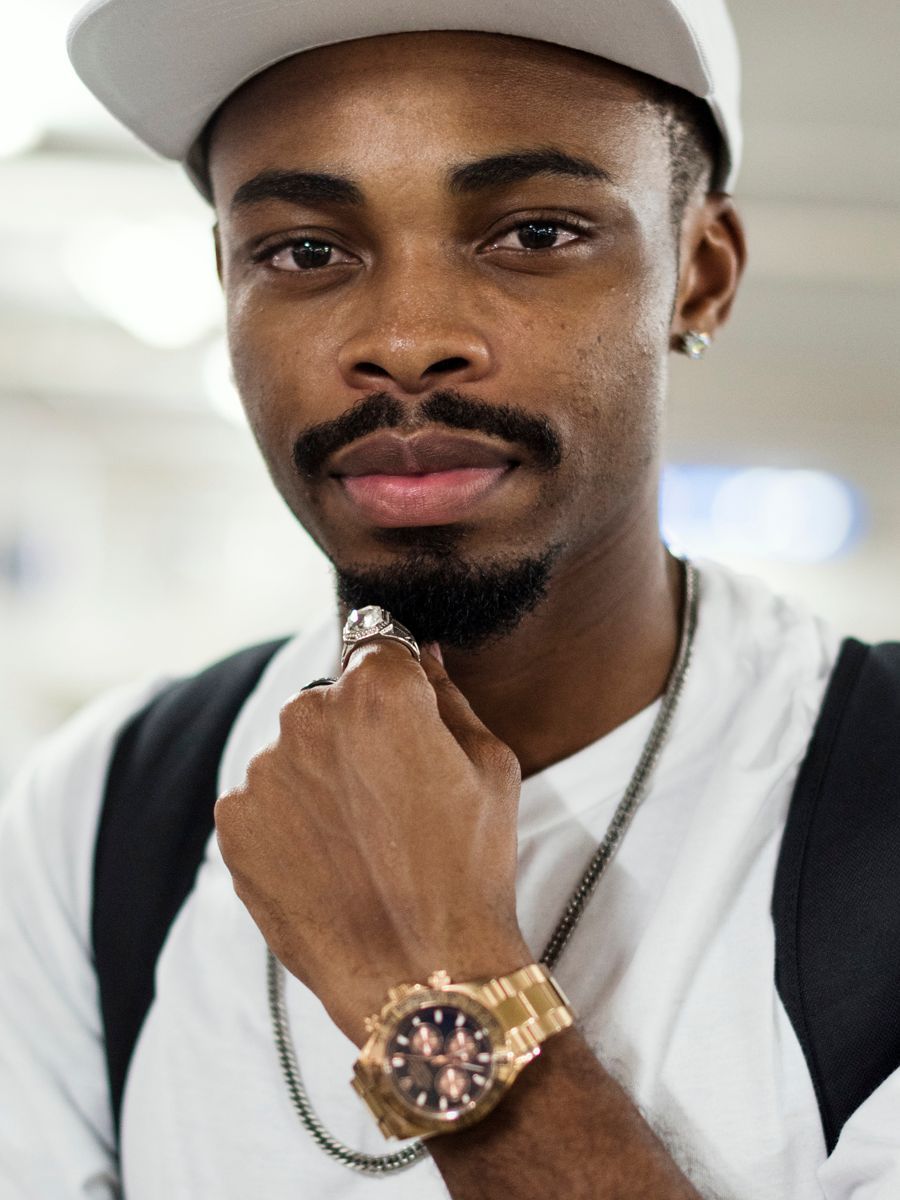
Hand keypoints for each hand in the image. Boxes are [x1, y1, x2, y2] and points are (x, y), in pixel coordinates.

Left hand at [214, 638, 530, 1045]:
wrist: (423, 977)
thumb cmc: (471, 869)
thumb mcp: (490, 766)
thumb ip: (447, 694)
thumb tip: (420, 652)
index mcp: (378, 688)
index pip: (377, 643)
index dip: (395, 678)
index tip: (403, 714)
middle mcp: (308, 714)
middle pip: (329, 699)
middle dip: (354, 730)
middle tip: (389, 796)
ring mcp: (263, 770)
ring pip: (292, 752)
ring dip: (317, 777)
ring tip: (359, 840)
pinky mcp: (233, 823)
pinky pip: (261, 800)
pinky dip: (286, 821)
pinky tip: (326, 861)